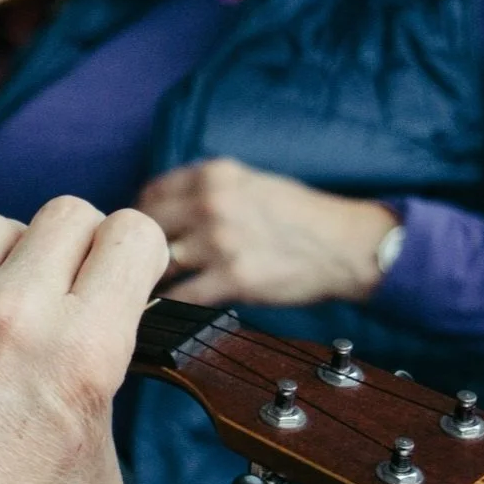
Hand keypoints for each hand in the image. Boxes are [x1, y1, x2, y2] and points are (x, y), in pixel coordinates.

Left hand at [0, 199, 167, 483]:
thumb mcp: (98, 461)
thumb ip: (100, 377)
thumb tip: (95, 331)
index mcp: (85, 346)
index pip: (131, 232)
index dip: (133, 255)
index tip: (121, 275)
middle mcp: (11, 312)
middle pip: (63, 214)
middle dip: (74, 248)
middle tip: (63, 291)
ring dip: (4, 260)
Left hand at [137, 158, 398, 307]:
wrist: (345, 246)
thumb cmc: (298, 216)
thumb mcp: (249, 183)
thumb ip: (204, 190)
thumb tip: (157, 209)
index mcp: (214, 175)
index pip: (150, 193)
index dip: (140, 217)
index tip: (139, 234)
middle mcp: (211, 203)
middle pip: (145, 226)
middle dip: (139, 248)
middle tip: (138, 265)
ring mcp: (220, 242)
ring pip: (158, 262)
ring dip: (152, 278)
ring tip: (150, 289)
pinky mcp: (232, 279)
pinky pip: (179, 296)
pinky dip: (168, 305)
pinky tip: (168, 308)